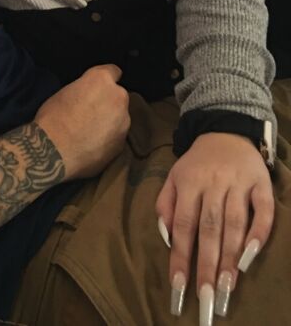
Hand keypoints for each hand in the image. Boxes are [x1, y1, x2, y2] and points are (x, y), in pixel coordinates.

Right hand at [35, 64, 129, 179]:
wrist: (55, 152)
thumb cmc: (53, 118)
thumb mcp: (65, 92)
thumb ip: (84, 89)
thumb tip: (87, 96)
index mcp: (102, 80)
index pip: (113, 71)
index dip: (106, 79)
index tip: (100, 87)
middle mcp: (118, 97)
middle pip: (118, 96)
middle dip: (108, 102)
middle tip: (91, 112)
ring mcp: (124, 121)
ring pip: (120, 117)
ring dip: (110, 121)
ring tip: (92, 131)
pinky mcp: (122, 143)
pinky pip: (117, 136)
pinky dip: (109, 138)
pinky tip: (93, 145)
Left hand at [155, 133, 273, 321]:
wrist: (226, 132)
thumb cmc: (197, 164)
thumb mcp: (173, 177)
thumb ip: (165, 205)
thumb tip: (167, 237)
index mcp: (188, 182)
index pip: (183, 224)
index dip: (180, 256)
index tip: (179, 285)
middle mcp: (213, 183)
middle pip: (209, 228)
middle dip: (207, 263)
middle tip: (206, 296)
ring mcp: (238, 183)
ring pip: (234, 223)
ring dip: (231, 256)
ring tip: (226, 285)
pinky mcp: (260, 183)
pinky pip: (262, 210)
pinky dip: (258, 233)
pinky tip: (252, 256)